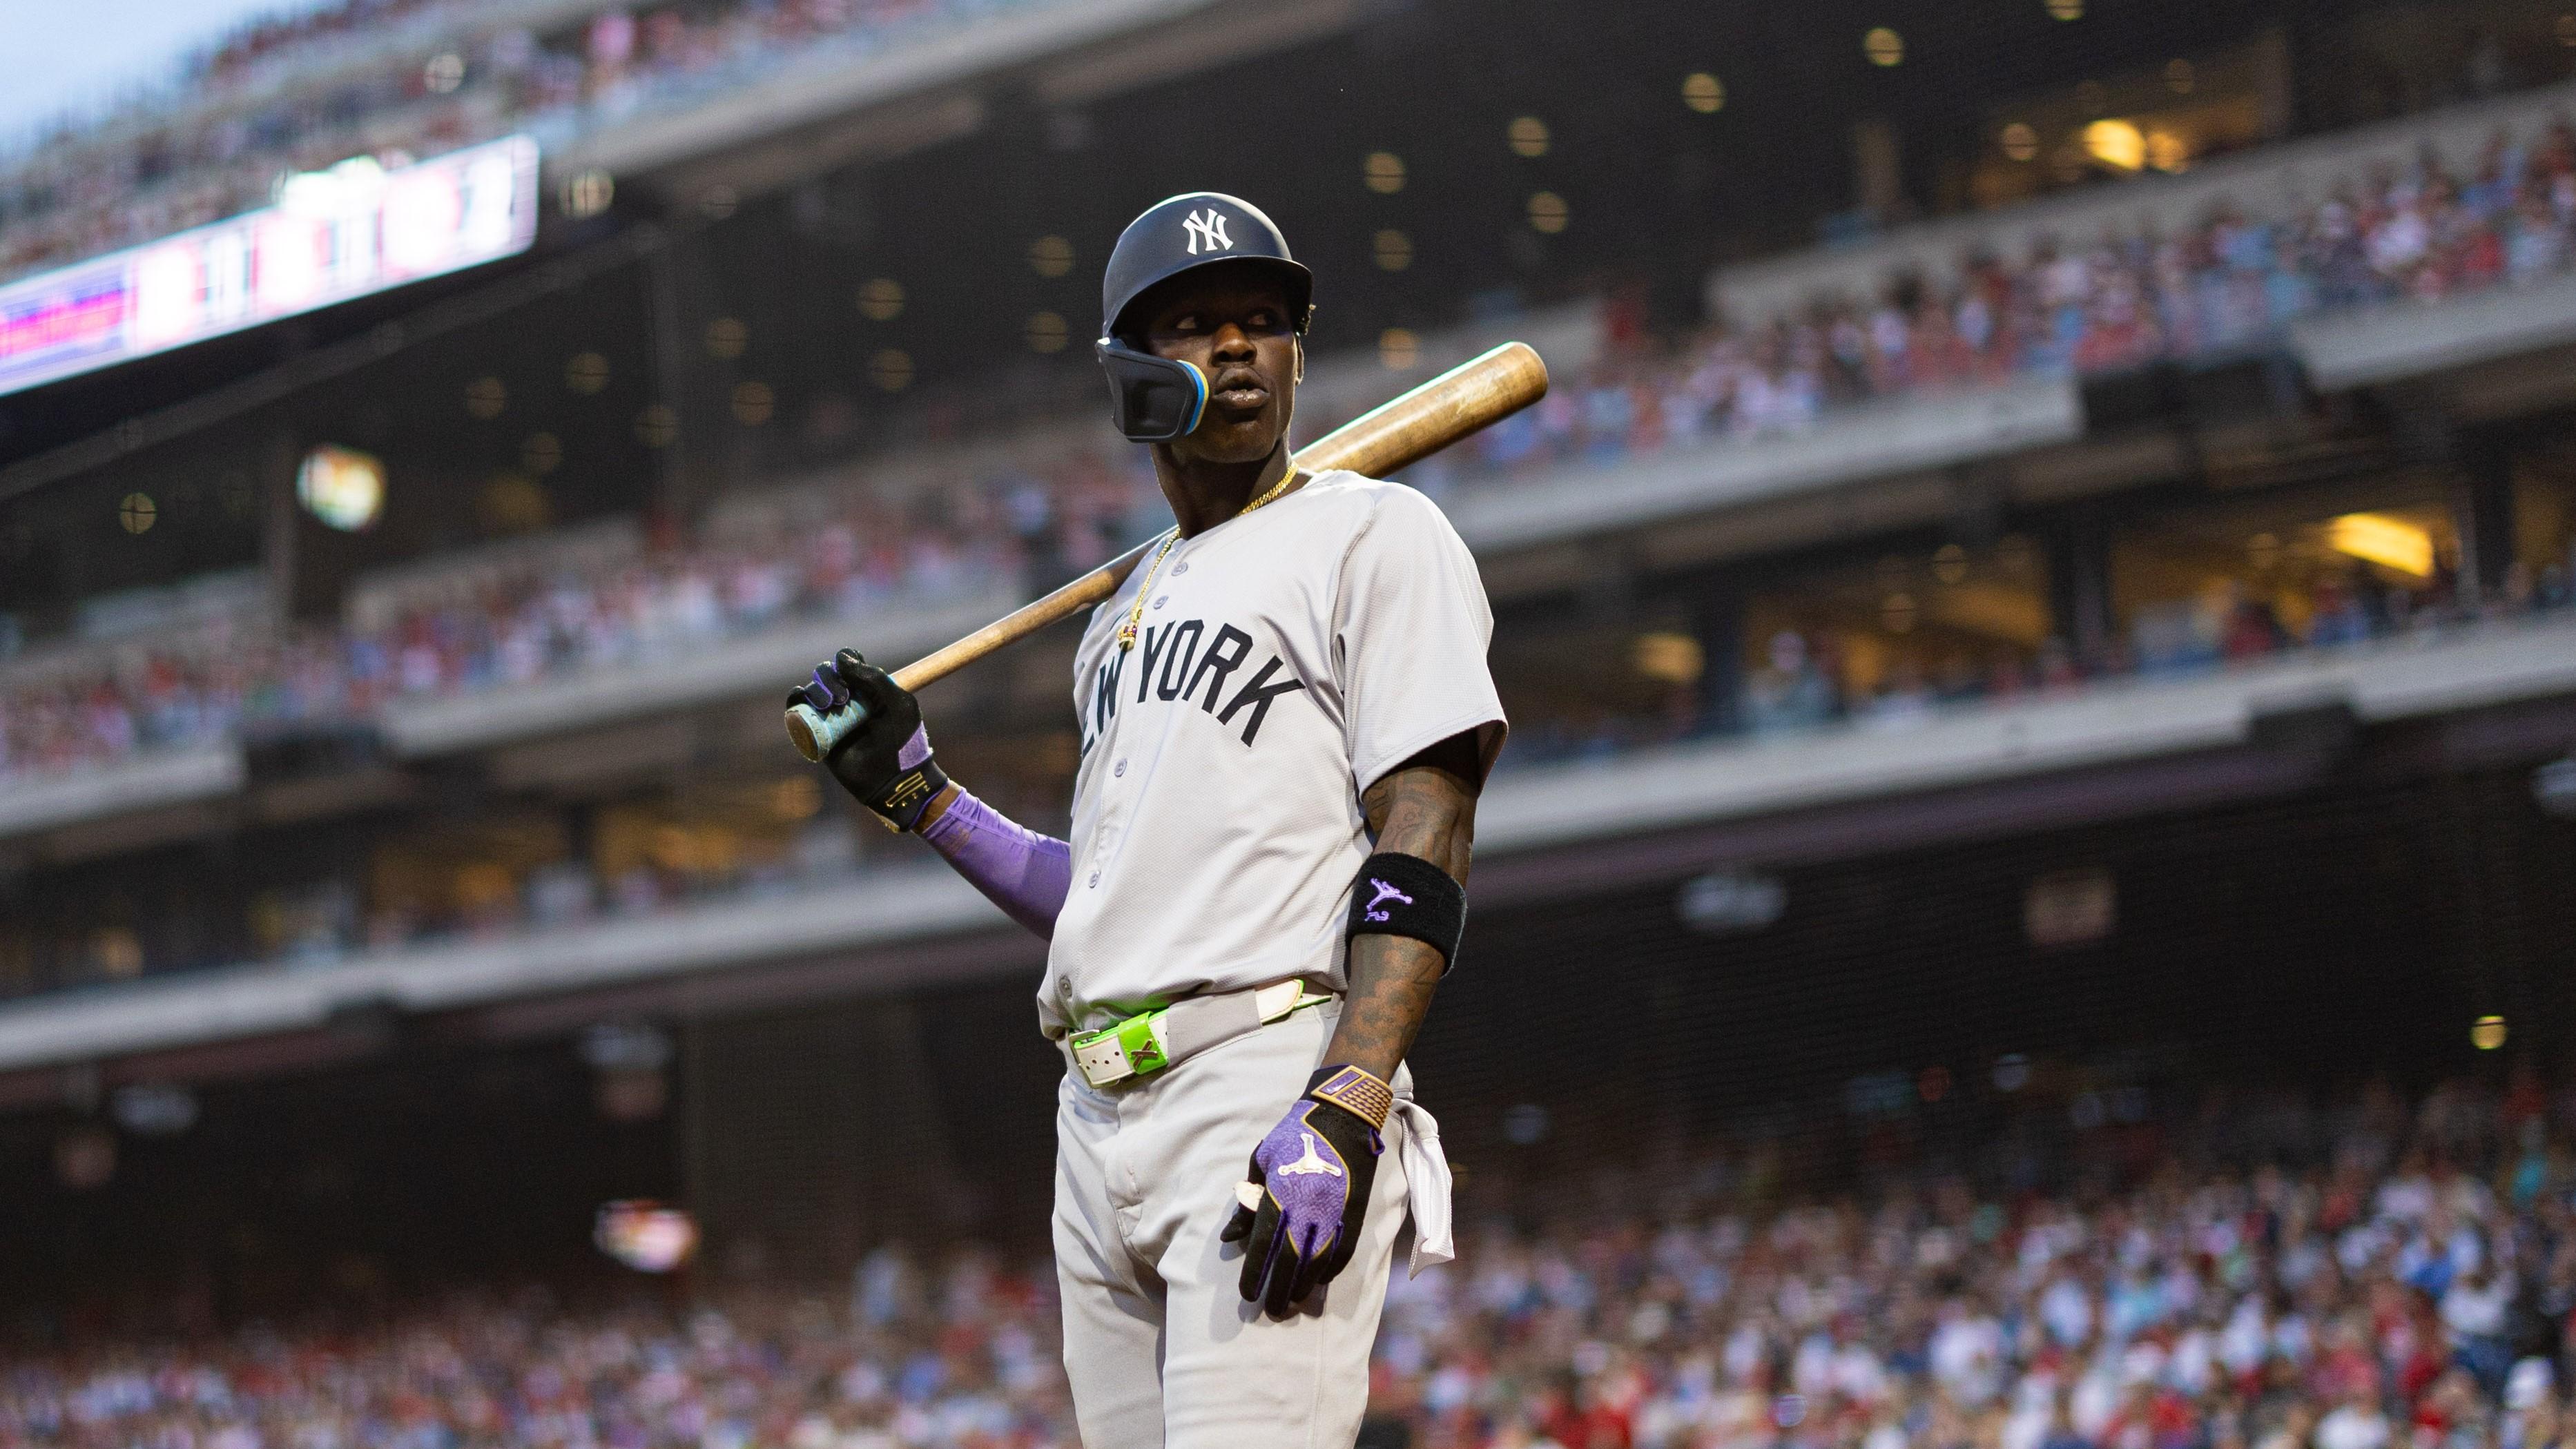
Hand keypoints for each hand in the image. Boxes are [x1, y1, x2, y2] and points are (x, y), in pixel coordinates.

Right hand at [788, 649, 947, 829]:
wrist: (893, 778)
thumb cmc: (902, 741)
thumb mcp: (898, 703)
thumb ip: (874, 677)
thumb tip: (841, 658)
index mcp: (869, 690)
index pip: (850, 664)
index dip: (846, 660)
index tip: (851, 668)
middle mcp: (849, 701)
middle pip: (827, 673)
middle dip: (830, 678)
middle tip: (844, 698)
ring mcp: (831, 718)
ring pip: (811, 690)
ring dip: (816, 690)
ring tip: (829, 705)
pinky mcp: (817, 735)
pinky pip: (798, 712)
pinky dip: (796, 701)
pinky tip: (803, 701)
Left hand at [1221, 1066, 1384, 1316]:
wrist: (1343, 1115)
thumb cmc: (1293, 1136)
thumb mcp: (1261, 1161)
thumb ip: (1247, 1203)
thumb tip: (1230, 1237)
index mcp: (1281, 1193)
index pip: (1264, 1244)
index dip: (1254, 1273)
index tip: (1247, 1294)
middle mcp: (1308, 1208)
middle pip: (1290, 1260)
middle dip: (1278, 1289)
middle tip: (1270, 1309)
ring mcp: (1335, 1211)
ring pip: (1318, 1261)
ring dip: (1304, 1285)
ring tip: (1293, 1300)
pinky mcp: (1354, 1211)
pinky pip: (1343, 1250)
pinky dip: (1331, 1269)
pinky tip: (1319, 1281)